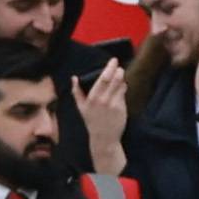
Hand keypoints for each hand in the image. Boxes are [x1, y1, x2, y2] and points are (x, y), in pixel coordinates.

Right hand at [74, 58, 127, 177]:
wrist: (103, 138)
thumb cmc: (92, 122)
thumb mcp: (81, 107)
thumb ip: (77, 92)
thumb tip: (74, 78)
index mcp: (92, 98)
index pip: (102, 79)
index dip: (109, 68)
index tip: (113, 60)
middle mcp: (103, 100)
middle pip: (113, 80)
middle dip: (118, 70)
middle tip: (119, 66)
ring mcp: (113, 104)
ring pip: (120, 86)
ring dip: (122, 78)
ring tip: (121, 74)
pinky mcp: (121, 109)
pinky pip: (123, 94)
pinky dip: (124, 87)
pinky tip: (123, 86)